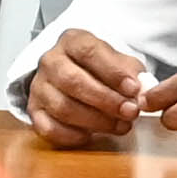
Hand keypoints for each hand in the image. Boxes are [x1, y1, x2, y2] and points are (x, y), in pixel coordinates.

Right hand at [19, 24, 158, 146]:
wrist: (74, 74)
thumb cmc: (100, 68)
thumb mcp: (119, 61)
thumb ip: (131, 73)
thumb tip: (142, 91)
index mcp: (72, 41)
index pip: (90, 52)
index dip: (113, 72)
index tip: (134, 89)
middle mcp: (51, 61)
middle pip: (74, 82)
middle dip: (106, 100)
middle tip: (130, 112)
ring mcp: (39, 87)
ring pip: (62, 107)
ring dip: (95, 121)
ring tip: (120, 126)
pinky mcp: (34, 111)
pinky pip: (47, 128)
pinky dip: (71, 136)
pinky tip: (91, 136)